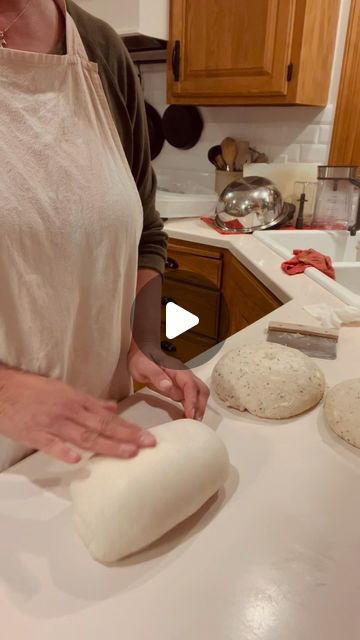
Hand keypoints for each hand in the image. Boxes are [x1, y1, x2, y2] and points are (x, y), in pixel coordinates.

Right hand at [0, 369, 155, 463]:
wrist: (4, 389)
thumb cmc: (34, 389)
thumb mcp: (65, 390)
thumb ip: (90, 402)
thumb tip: (113, 407)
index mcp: (77, 400)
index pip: (108, 416)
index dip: (129, 427)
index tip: (146, 436)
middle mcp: (69, 411)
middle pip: (102, 426)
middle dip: (126, 436)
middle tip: (147, 444)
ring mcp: (52, 423)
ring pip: (83, 435)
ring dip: (107, 445)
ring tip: (126, 453)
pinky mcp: (35, 434)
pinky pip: (51, 444)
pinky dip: (63, 451)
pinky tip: (76, 460)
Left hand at [128, 344, 208, 419]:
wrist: (141, 354)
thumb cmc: (143, 359)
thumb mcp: (145, 367)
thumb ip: (157, 376)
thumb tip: (168, 386)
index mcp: (177, 370)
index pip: (190, 385)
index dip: (192, 400)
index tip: (190, 413)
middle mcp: (183, 375)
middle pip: (200, 390)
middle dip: (200, 405)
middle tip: (195, 420)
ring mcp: (182, 381)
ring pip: (198, 394)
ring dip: (198, 407)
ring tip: (193, 421)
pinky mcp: (179, 387)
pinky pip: (190, 397)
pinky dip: (192, 407)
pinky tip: (187, 415)